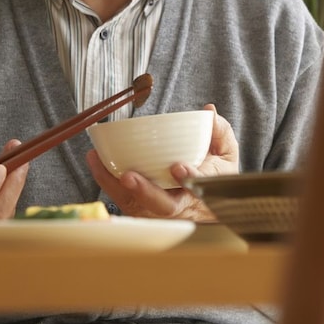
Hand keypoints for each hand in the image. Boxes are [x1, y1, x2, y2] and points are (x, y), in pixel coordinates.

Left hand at [86, 104, 238, 221]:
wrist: (209, 203)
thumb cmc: (216, 175)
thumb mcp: (227, 152)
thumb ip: (220, 131)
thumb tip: (208, 112)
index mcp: (203, 190)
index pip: (196, 188)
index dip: (188, 178)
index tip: (178, 167)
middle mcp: (181, 206)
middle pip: (161, 206)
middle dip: (144, 192)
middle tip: (129, 176)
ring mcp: (159, 211)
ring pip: (136, 205)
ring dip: (114, 185)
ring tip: (98, 159)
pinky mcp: (142, 209)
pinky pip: (122, 200)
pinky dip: (107, 182)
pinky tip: (96, 161)